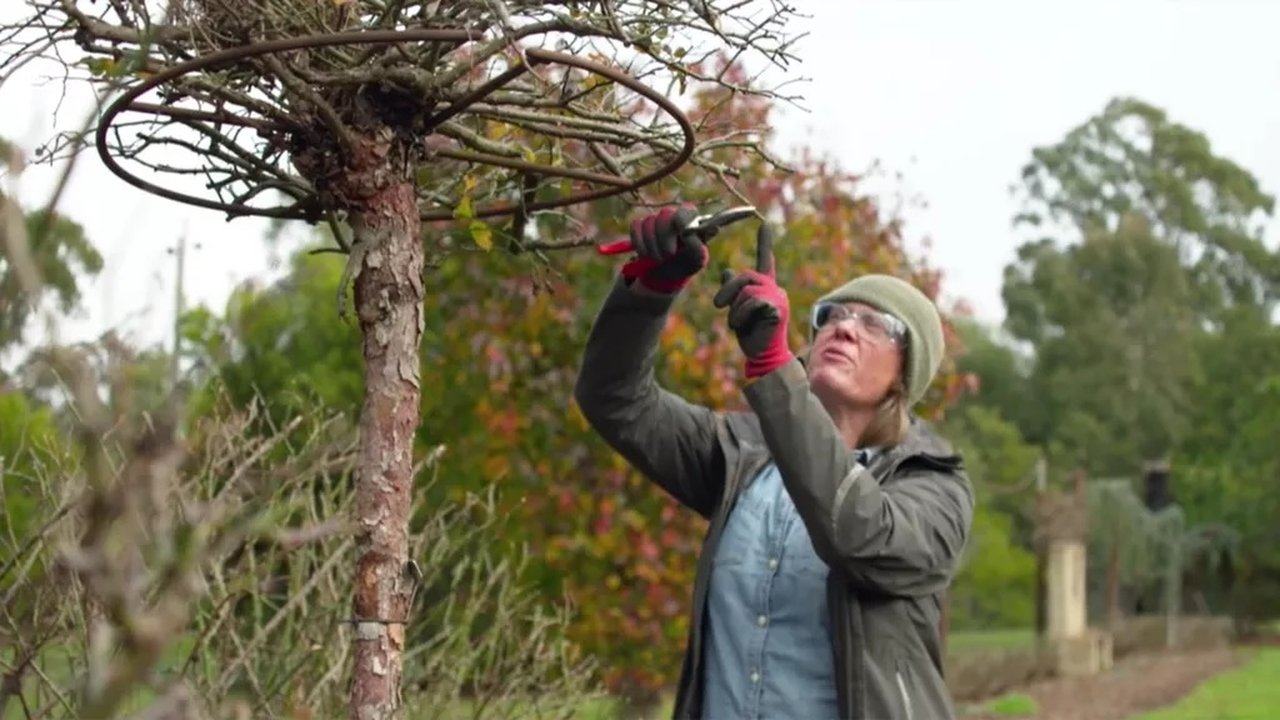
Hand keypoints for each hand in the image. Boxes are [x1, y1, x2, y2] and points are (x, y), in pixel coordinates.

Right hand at [620, 205, 707, 292]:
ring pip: (649, 222)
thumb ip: (697, 246)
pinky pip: (636, 227)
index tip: (682, 233)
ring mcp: (656, 220)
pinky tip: (645, 255)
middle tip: (669, 255)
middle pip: (665, 215)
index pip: (686, 211)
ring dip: (652, 245)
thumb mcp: (697, 260)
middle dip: (665, 238)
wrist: (667, 276)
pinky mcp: (640, 226)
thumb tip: (688, 234)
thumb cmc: (686, 264)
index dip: (682, 219)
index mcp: (691, 220)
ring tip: (658, 259)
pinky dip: (639, 243)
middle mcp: (673, 216)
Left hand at [713, 223, 794, 377]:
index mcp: (765, 288)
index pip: (764, 261)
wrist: (762, 356)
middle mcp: (774, 289)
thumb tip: (726, 270)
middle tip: (718, 305)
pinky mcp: (777, 309)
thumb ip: (733, 291)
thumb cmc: (750, 334)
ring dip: (734, 309)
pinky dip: (741, 316)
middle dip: (728, 290)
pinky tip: (744, 327)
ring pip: (746, 291)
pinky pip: (751, 303)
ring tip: (736, 324)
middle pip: (746, 276)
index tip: (765, 223)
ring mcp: (778, 298)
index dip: (765, 243)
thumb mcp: (736, 310)